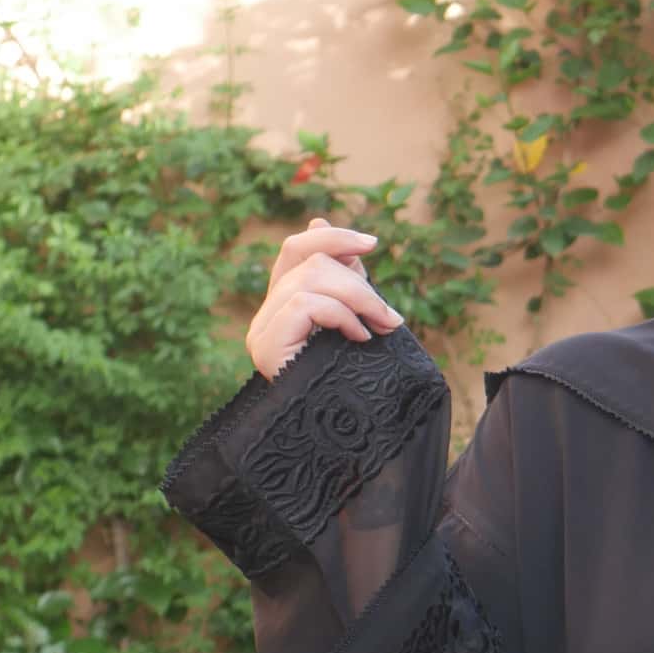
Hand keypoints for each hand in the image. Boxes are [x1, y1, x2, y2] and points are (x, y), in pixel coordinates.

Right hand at [245, 216, 403, 379]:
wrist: (341, 434)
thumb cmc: (353, 380)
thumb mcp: (353, 319)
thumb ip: (343, 279)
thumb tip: (319, 218)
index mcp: (283, 303)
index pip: (296, 248)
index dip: (332, 238)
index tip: (373, 244)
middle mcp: (265, 315)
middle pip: (309, 260)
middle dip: (359, 283)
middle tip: (391, 317)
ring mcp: (261, 331)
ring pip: (311, 279)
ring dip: (359, 300)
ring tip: (382, 328)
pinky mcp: (266, 345)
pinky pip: (306, 304)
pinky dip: (341, 316)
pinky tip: (358, 339)